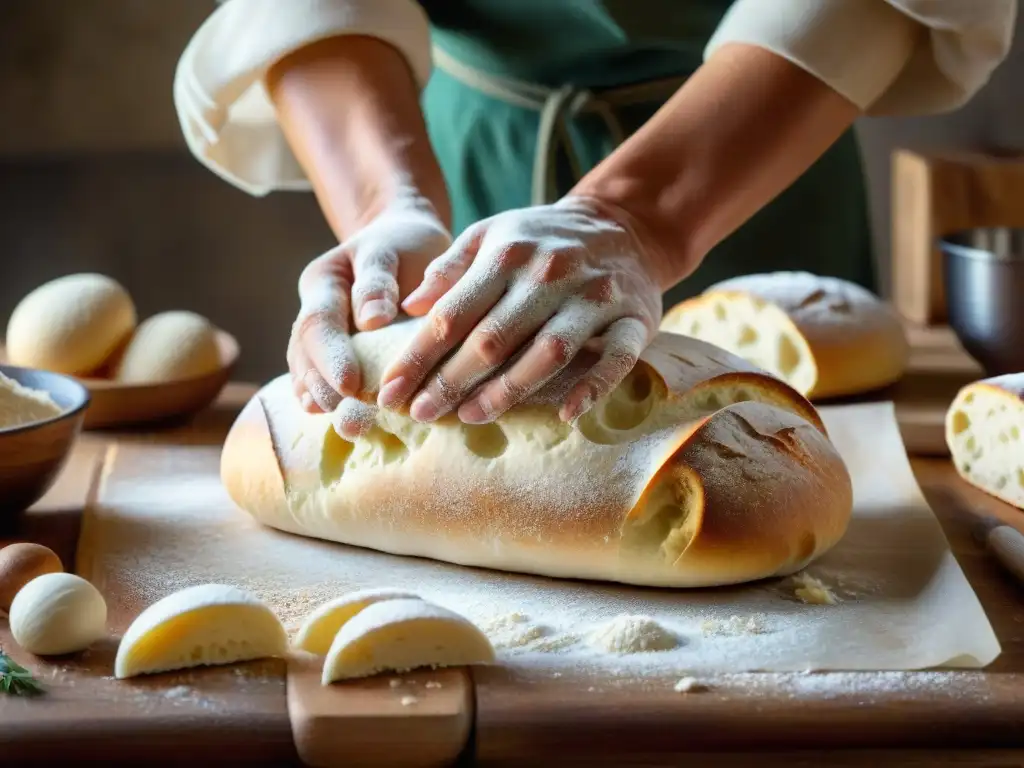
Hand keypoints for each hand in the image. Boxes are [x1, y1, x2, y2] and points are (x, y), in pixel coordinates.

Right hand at [287, 193, 450, 435]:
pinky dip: (336, 403)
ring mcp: (323, 338)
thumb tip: (370, 319)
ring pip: (311, 372)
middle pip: (307, 354)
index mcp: (323, 283)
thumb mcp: (392, 248)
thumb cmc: (404, 245)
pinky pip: (328, 382)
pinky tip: (347, 424)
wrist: (407, 244)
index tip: (351, 384)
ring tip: (350, 428)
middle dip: (324, 388)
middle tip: (349, 416)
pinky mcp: (340, 357)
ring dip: (328, 402)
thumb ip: (378, 279)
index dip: (331, 357)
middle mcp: (315, 313)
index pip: (319, 323)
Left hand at [376, 196, 664, 424]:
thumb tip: (407, 307)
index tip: (390, 390)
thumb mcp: (492, 234)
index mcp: (507, 254)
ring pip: (547, 352)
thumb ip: (450, 268)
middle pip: (493, 338)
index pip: (452, 313)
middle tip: (420, 414)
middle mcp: (549, 274)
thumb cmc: (542, 239)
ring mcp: (594, 298)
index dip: (417, 356)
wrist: (624, 224)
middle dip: (451, 381)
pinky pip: (615, 359)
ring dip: (508, 390)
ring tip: (471, 417)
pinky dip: (593, 386)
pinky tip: (567, 413)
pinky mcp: (633, 320)